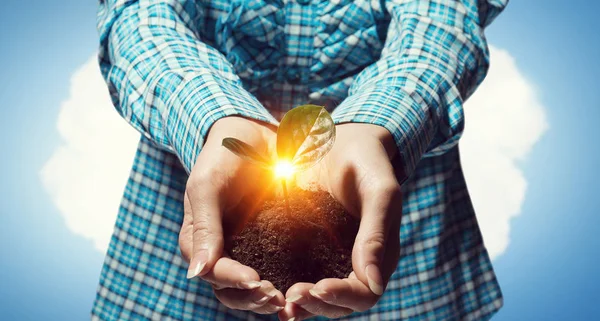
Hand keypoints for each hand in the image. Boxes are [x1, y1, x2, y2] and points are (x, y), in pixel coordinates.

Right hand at [179, 116, 284, 313]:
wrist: (252, 135)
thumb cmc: (223, 156)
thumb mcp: (207, 186)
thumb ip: (203, 227)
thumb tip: (195, 273)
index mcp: (197, 239)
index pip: (212, 272)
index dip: (232, 280)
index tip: (256, 281)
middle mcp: (219, 249)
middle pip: (229, 290)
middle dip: (251, 298)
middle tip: (276, 296)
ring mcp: (244, 248)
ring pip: (251, 289)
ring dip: (265, 298)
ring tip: (286, 298)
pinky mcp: (268, 243)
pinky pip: (274, 270)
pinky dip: (283, 282)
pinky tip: (300, 286)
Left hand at [279, 123, 402, 320]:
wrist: (342, 140)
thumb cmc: (368, 162)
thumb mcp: (379, 193)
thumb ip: (376, 235)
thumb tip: (373, 285)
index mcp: (380, 254)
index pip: (365, 293)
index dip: (342, 296)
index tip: (317, 287)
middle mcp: (358, 262)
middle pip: (341, 304)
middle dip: (317, 304)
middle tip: (291, 294)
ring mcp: (334, 256)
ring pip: (320, 297)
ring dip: (302, 303)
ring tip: (279, 298)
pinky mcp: (312, 246)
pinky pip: (302, 275)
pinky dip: (288, 287)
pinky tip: (270, 288)